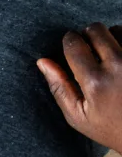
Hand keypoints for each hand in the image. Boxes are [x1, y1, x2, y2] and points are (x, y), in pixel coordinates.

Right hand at [38, 24, 121, 153]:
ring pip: (118, 29)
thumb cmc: (109, 127)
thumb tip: (42, 61)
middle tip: (88, 47)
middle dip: (88, 34)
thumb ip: (59, 87)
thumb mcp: (77, 115)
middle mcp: (118, 67)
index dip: (69, 40)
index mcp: (95, 83)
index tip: (69, 42)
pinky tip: (120, 53)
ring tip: (107, 52)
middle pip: (97, 30)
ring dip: (109, 36)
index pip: (75, 46)